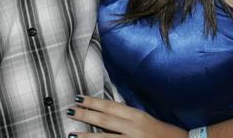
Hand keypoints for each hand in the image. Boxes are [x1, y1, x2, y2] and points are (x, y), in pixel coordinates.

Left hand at [66, 95, 185, 137]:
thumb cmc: (163, 133)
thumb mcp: (145, 119)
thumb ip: (127, 116)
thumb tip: (108, 111)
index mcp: (137, 116)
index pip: (110, 107)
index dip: (93, 102)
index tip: (78, 98)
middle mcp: (134, 129)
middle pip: (104, 121)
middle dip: (85, 116)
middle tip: (69, 112)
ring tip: (72, 135)